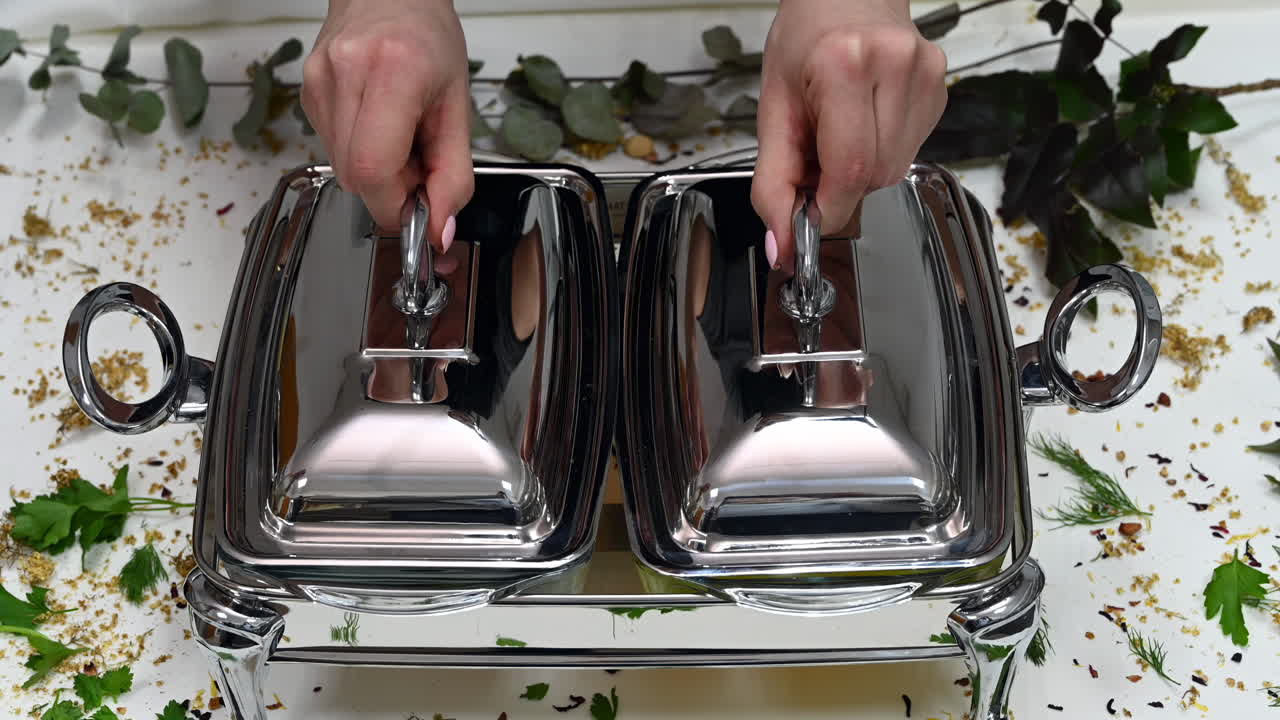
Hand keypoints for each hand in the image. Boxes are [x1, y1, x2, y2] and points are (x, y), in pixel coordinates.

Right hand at [302, 0, 473, 246]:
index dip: (395, 204)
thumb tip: (439, 230)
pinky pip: (332, 147)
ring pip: (340, 167)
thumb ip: (454, 175)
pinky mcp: (306, 91)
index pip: (373, 169)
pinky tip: (377, 126)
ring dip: (374, 171)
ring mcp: (318, 81)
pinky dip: (359, 152)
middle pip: (354, 176)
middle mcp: (346, 73)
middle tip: (416, 164)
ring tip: (399, 138)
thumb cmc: (429, 41)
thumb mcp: (458, 107)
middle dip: (389, 189)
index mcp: (393, 72)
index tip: (418, 209)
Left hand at [751, 0, 946, 269]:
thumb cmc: (805, 42)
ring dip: (863, 169)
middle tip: (817, 155)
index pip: (849, 169)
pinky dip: (882, 150)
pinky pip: (911, 150)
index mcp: (844, 65)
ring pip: (895, 169)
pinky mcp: (940, 86)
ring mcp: (925, 74)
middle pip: (874, 175)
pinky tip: (867, 120)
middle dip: (840, 185)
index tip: (809, 220)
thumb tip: (781, 244)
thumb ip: (772, 183)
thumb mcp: (773, 110)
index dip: (829, 209)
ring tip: (841, 131)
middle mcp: (894, 64)